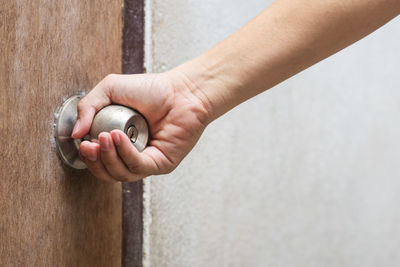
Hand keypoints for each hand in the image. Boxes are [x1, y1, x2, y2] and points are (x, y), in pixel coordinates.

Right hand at [72, 71, 210, 182]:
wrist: (182, 90)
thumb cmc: (153, 89)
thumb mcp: (111, 89)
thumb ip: (89, 106)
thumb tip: (75, 134)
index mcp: (120, 142)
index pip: (99, 159)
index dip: (88, 156)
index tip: (82, 143)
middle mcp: (133, 154)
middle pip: (107, 172)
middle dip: (95, 162)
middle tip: (90, 145)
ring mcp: (147, 161)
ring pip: (121, 173)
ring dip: (108, 158)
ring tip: (105, 137)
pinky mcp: (161, 164)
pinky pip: (138, 166)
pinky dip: (125, 153)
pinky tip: (119, 137)